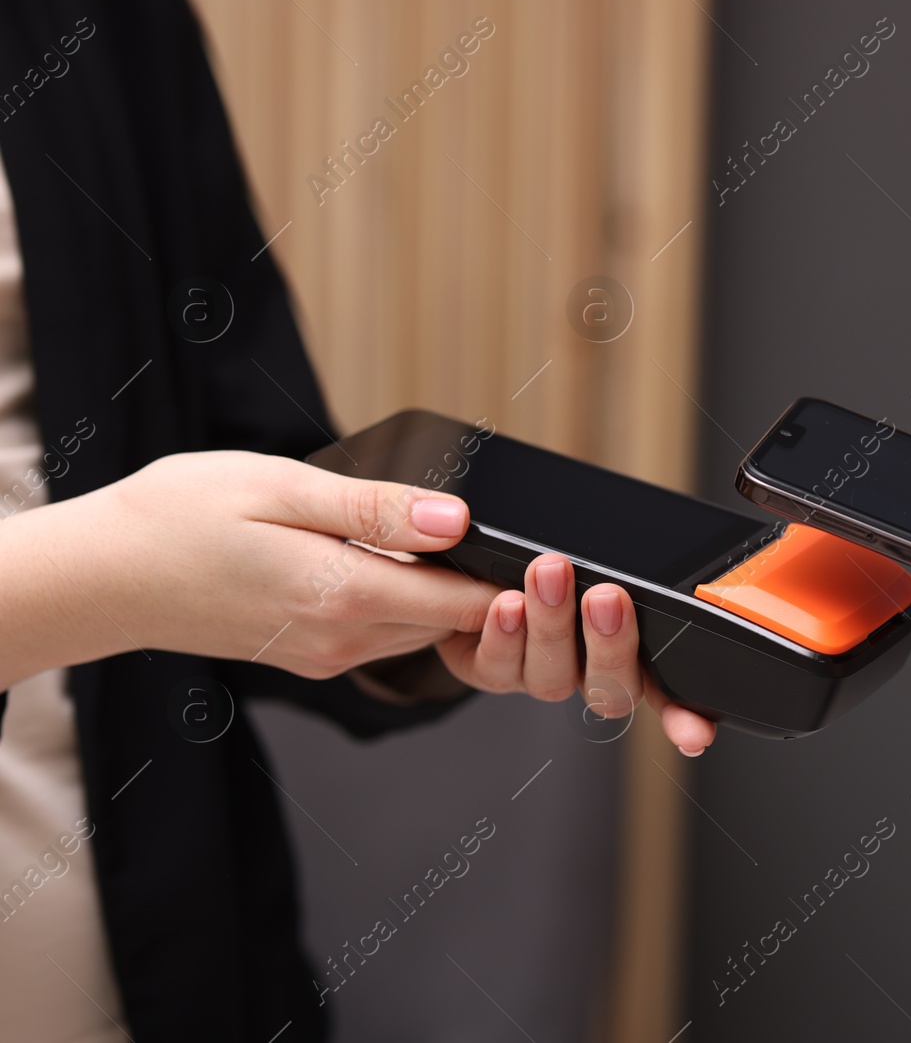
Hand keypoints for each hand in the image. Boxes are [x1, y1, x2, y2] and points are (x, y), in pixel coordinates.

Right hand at [1, 451, 712, 752]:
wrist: (102, 575)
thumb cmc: (179, 516)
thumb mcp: (278, 486)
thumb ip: (376, 508)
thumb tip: (463, 520)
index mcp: (339, 596)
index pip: (464, 602)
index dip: (528, 590)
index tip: (579, 569)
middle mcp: (342, 638)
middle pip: (459, 625)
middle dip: (516, 601)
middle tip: (569, 566)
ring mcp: (328, 653)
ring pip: (430, 631)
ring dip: (470, 603)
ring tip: (517, 562)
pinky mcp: (315, 653)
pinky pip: (391, 632)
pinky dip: (424, 606)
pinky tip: (430, 567)